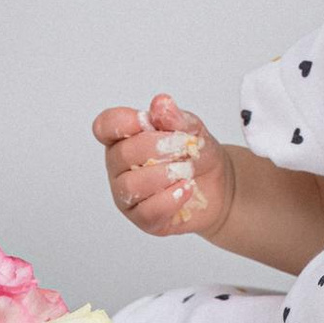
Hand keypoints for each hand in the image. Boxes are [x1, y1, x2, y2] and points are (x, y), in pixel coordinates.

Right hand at [92, 94, 234, 237]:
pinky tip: (186, 189)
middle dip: (158, 148)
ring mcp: (127, 195)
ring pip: (131, 186)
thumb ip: (175, 117)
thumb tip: (160, 103)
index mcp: (124, 138)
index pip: (105, 126)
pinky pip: (146, 211)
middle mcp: (119, 167)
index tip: (144, 121)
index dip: (120, 123)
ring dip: (164, 175)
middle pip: (122, 155)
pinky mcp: (143, 218)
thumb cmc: (196, 153)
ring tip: (187, 170)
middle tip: (184, 147)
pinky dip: (170, 199)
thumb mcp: (192, 129)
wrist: (218, 184)